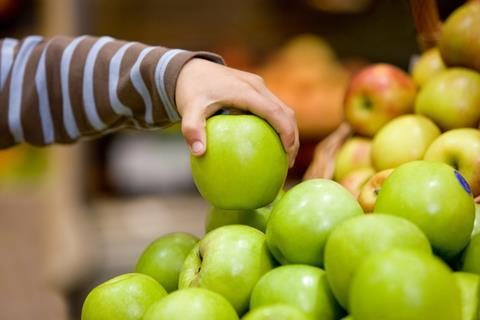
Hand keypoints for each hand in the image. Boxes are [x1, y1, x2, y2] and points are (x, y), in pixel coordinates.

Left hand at [176, 58, 298, 166]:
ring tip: (285, 157)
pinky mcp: (256, 89)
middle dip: (292, 136)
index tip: (287, 153)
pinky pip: (273, 108)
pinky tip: (270, 145)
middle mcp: (257, 86)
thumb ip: (192, 129)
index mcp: (246, 90)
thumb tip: (198, 152)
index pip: (275, 112)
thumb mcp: (188, 109)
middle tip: (288, 162)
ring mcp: (258, 86)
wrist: (189, 69)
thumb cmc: (190, 89)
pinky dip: (278, 126)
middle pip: (286, 112)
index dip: (286, 132)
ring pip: (283, 109)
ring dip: (288, 131)